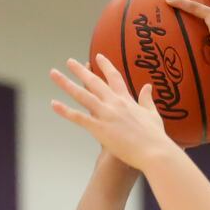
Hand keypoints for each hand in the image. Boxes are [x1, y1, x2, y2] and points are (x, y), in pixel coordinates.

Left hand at [50, 56, 174, 170]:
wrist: (154, 152)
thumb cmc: (156, 137)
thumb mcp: (153, 114)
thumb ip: (147, 99)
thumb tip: (147, 86)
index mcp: (127, 100)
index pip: (114, 77)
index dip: (105, 66)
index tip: (98, 57)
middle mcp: (114, 103)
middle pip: (94, 82)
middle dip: (80, 70)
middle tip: (69, 61)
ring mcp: (106, 114)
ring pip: (81, 95)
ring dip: (66, 84)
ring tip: (54, 74)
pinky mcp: (100, 128)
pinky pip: (79, 117)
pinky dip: (65, 111)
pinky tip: (54, 104)